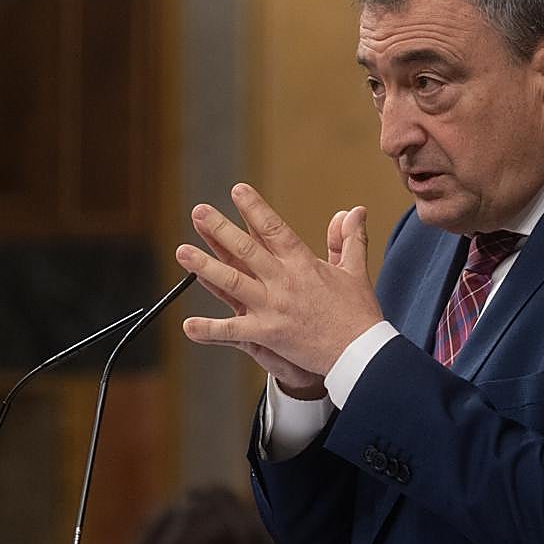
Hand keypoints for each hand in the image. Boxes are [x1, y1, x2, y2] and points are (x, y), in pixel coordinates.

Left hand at [176, 184, 383, 386]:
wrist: (360, 353)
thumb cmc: (358, 313)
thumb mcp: (354, 271)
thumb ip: (348, 239)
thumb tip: (354, 211)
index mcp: (302, 264)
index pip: (274, 229)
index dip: (254, 208)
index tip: (237, 190)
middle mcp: (284, 281)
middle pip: (246, 250)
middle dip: (220, 229)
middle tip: (198, 211)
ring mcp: (273, 307)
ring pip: (232, 283)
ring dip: (205, 267)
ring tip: (182, 252)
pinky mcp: (268, 334)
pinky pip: (232, 331)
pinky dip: (209, 330)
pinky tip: (188, 325)